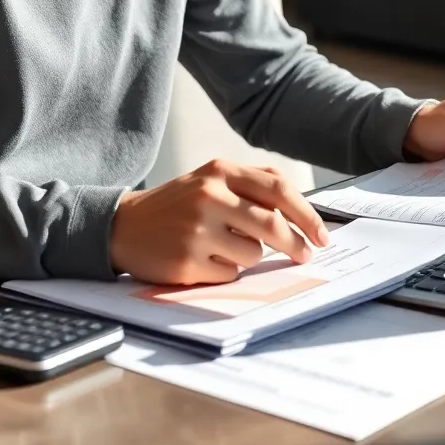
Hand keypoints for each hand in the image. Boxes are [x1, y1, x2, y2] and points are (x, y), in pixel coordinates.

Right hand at [109, 159, 330, 285]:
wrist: (123, 226)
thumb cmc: (179, 204)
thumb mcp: (211, 179)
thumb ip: (252, 186)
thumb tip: (302, 211)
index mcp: (220, 170)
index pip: (278, 189)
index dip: (306, 214)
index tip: (321, 234)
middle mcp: (210, 195)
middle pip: (272, 225)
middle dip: (296, 245)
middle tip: (306, 255)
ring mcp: (197, 229)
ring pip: (253, 254)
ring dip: (248, 256)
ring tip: (222, 247)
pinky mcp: (187, 261)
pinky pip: (229, 273)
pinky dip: (225, 271)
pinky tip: (202, 259)